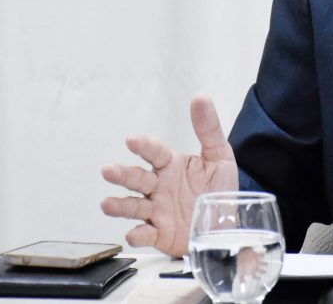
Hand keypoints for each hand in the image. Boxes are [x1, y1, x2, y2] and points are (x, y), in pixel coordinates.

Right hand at [100, 95, 237, 256]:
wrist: (226, 223)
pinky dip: (138, 235)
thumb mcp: (219, 156)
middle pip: (137, 178)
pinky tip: (133, 233)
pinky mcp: (160, 234)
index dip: (144, 146)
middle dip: (122, 175)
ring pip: (134, 206)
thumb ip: (209, 129)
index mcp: (171, 165)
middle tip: (108, 170)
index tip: (132, 140)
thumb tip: (201, 98)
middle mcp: (159, 187)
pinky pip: (146, 234)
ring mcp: (157, 210)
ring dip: (120, 206)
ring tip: (106, 204)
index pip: (155, 152)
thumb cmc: (218, 188)